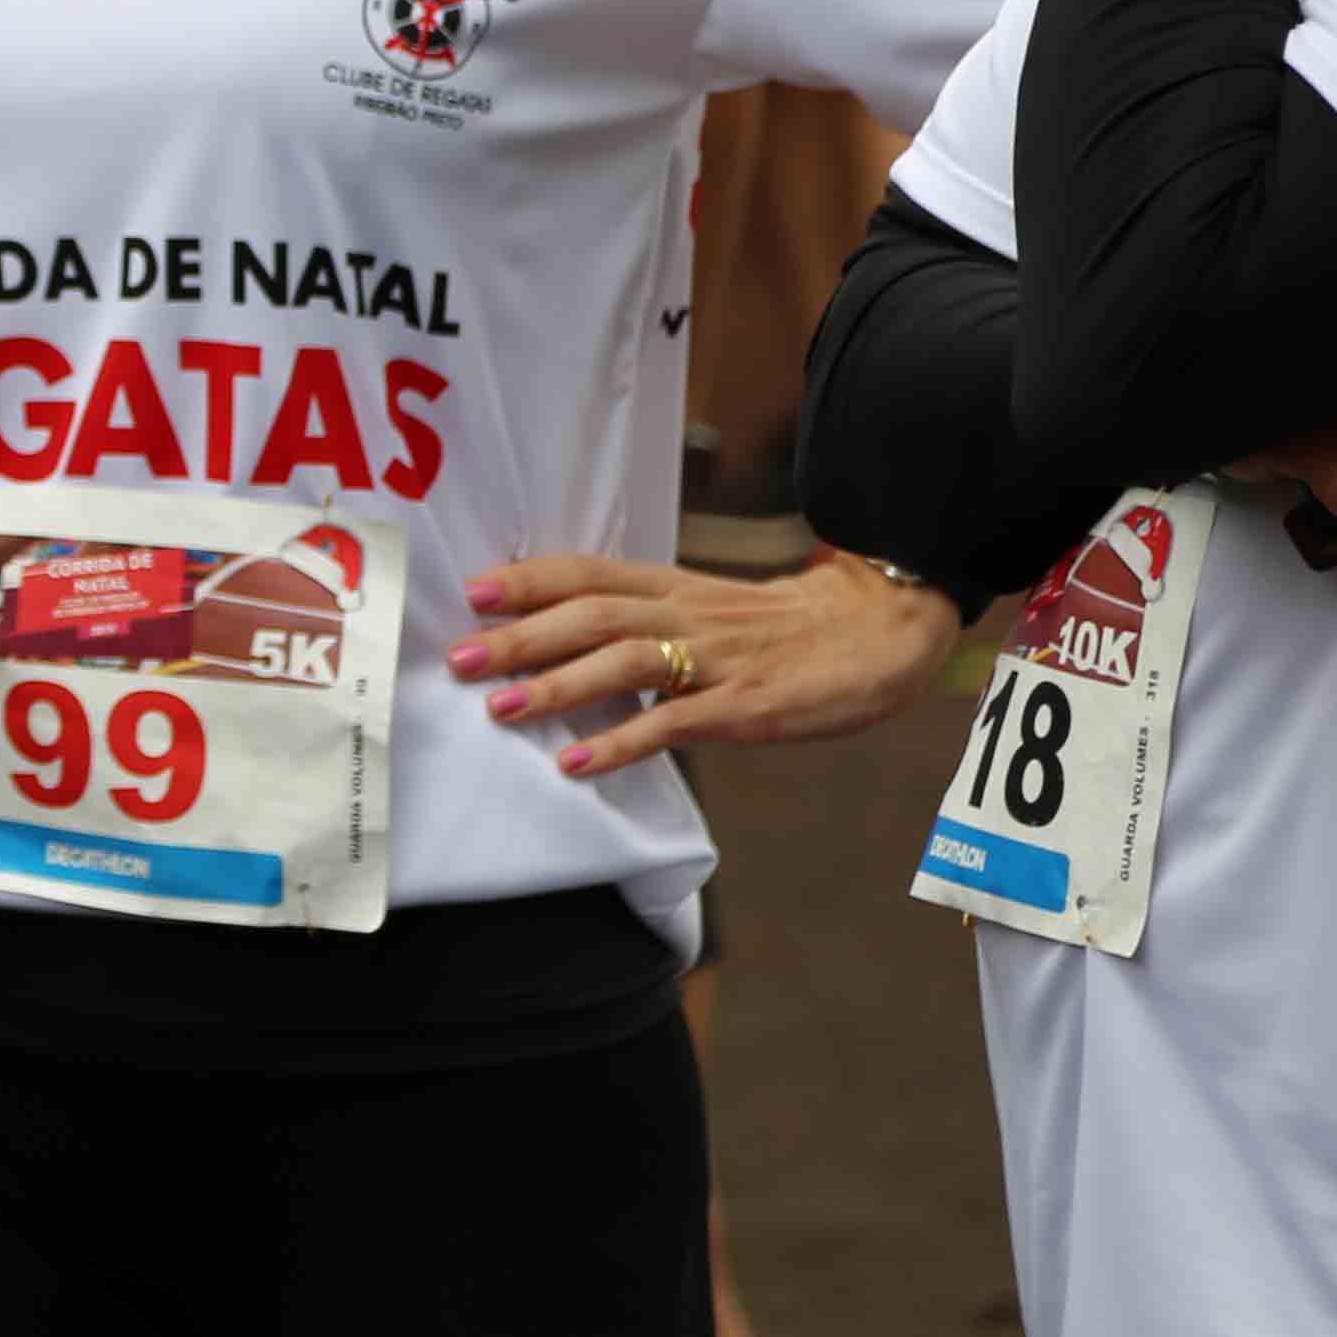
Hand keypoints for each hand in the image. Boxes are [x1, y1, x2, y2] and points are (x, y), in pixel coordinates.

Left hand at [458, 547, 965, 775]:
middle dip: (521, 635)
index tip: (472, 592)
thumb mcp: (709, 608)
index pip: (590, 572)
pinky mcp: (744, 707)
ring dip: (559, 684)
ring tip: (501, 708)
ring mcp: (716, 661)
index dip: (530, 579)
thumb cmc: (784, 630)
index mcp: (675, 587)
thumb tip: (568, 639)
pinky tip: (576, 764)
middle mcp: (688, 615)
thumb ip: (647, 618)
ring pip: (626, 660)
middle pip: (592, 613)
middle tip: (459, 658)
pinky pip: (674, 724)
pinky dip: (620, 743)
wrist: (877, 632)